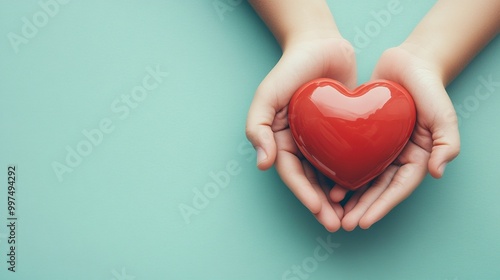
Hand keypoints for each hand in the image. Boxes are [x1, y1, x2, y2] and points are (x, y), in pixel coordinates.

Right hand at [246, 36, 355, 230]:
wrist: (321, 45)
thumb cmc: (290, 69)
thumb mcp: (266, 96)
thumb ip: (258, 128)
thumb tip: (263, 164)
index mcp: (281, 140)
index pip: (292, 175)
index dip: (305, 196)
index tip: (321, 212)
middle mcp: (301, 144)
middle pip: (311, 181)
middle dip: (322, 206)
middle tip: (338, 224)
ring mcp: (322, 140)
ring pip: (330, 175)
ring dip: (338, 198)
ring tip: (351, 216)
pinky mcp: (343, 132)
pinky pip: (348, 157)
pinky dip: (353, 176)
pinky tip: (364, 190)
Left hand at [330, 45, 460, 230]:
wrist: (407, 63)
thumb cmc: (428, 87)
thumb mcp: (443, 113)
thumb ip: (445, 142)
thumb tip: (437, 172)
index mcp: (416, 157)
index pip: (398, 189)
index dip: (381, 207)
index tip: (363, 222)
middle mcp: (396, 156)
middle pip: (378, 189)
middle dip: (361, 208)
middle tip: (343, 223)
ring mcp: (379, 148)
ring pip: (362, 177)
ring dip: (349, 195)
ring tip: (331, 208)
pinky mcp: (362, 136)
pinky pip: (350, 157)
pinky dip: (340, 171)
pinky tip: (325, 181)